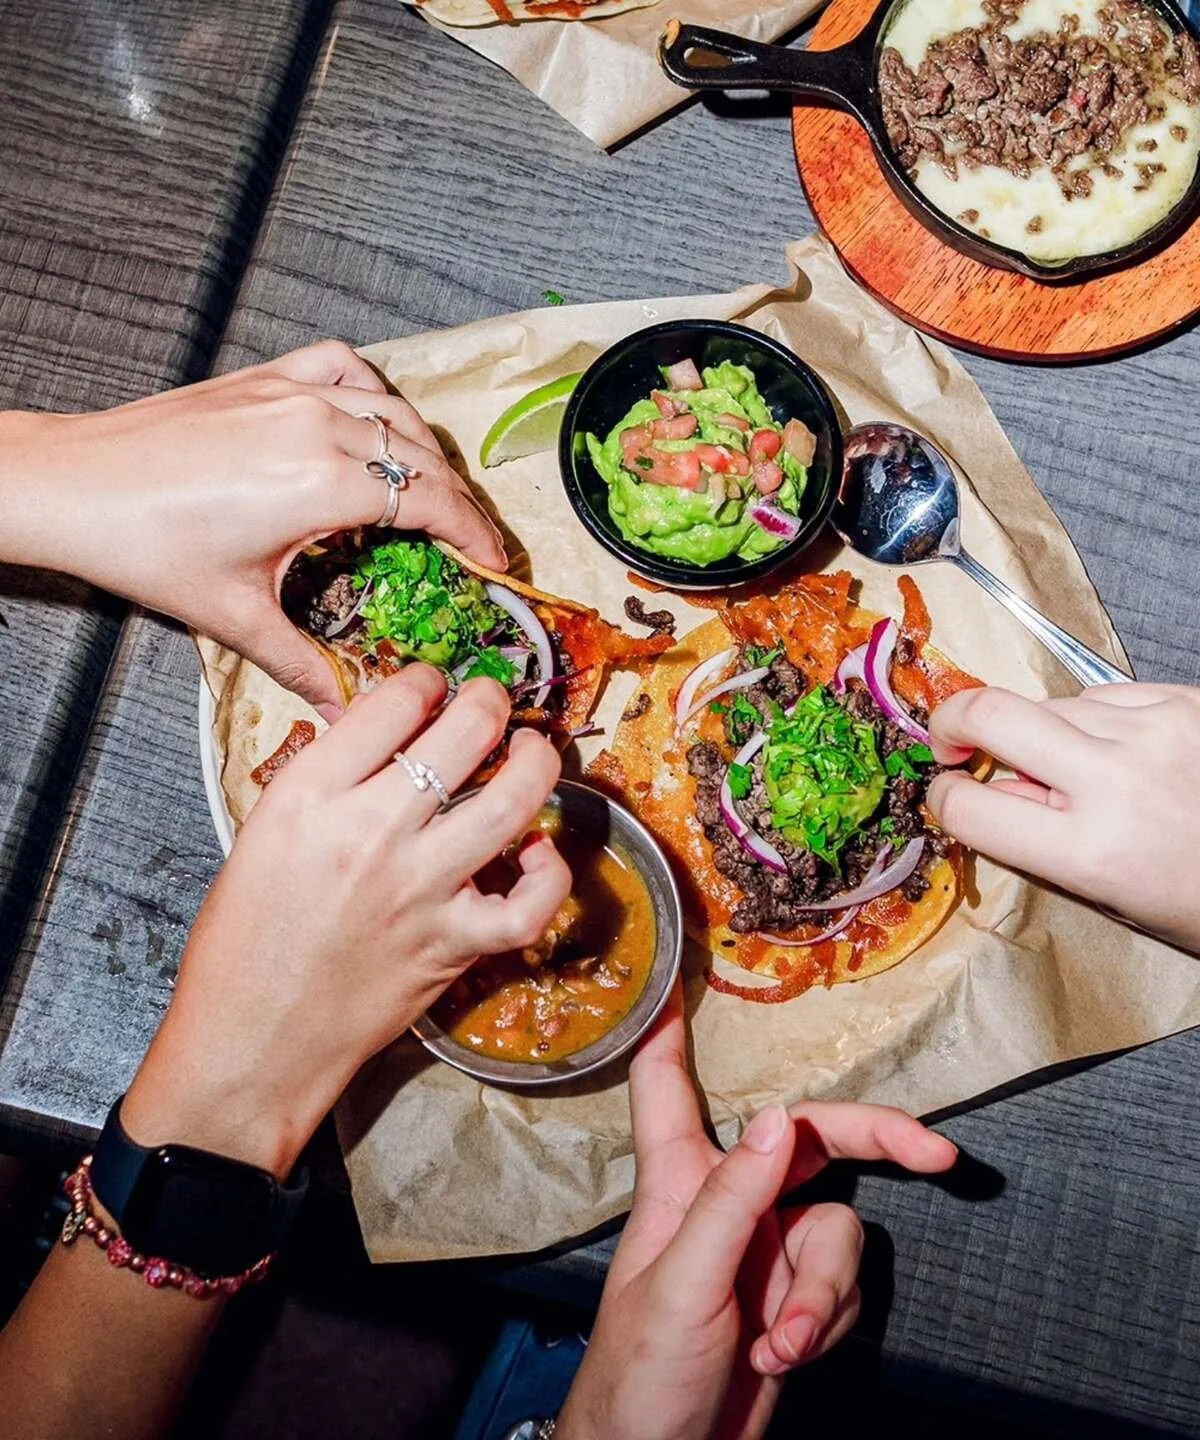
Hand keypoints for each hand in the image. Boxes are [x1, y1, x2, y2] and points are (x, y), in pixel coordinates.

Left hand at [0, 340, 504, 715]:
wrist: (71, 487)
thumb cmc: (143, 545)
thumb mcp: (234, 616)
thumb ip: (304, 663)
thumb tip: (346, 708)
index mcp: (320, 482)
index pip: (430, 500)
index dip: (474, 534)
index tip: (494, 563)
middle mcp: (316, 425)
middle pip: (423, 455)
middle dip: (459, 500)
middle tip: (472, 540)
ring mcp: (290, 392)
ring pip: (393, 409)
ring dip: (425, 451)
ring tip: (435, 491)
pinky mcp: (263, 377)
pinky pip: (344, 367)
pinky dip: (374, 391)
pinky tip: (374, 420)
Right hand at [122, 666, 569, 1176]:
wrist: (251, 1041)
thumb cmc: (244, 941)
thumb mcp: (261, 834)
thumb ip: (324, 780)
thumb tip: (384, 730)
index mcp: (309, 796)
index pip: (393, 703)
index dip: (425, 681)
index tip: (432, 686)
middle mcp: (371, 832)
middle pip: (463, 735)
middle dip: (489, 701)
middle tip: (491, 701)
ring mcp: (420, 889)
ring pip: (510, 803)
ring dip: (535, 764)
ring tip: (533, 751)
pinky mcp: (452, 945)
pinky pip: (527, 904)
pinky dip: (547, 875)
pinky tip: (537, 854)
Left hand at [556, 989, 956, 1439]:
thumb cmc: (642, 1374)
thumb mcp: (683, 1285)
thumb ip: (732, 1201)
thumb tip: (776, 1118)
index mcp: (680, 1180)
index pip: (666, 1088)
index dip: (668, 1035)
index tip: (675, 986)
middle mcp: (728, 1200)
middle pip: (808, 1139)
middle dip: (875, 1144)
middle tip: (937, 1155)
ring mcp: (765, 1249)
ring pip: (838, 1228)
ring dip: (824, 1291)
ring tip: (784, 1343)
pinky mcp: (793, 1297)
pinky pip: (842, 1283)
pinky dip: (828, 1319)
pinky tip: (785, 1358)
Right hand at [926, 684, 1199, 952]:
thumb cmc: (1197, 899)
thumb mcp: (1106, 897)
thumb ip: (1037, 841)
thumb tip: (988, 785)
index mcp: (1092, 853)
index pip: (969, 805)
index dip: (944, 798)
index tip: (948, 795)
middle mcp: (1116, 782)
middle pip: (990, 714)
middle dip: (953, 724)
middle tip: (952, 743)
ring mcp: (1153, 730)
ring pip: (1048, 705)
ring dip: (1040, 732)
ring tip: (1071, 767)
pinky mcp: (1181, 700)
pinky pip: (1102, 694)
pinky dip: (1094, 719)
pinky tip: (1119, 751)